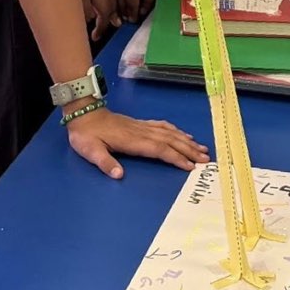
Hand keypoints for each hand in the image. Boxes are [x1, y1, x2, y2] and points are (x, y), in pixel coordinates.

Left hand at [62, 105, 209, 179]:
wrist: (84, 113)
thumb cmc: (87, 135)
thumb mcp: (90, 151)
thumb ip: (105, 163)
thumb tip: (119, 175)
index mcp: (133, 141)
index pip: (160, 149)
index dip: (176, 157)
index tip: (190, 166)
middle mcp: (142, 132)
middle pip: (170, 141)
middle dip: (189, 150)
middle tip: (205, 159)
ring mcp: (143, 127)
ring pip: (170, 133)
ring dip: (187, 141)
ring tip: (201, 148)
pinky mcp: (141, 124)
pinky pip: (163, 126)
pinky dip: (176, 131)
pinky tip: (184, 135)